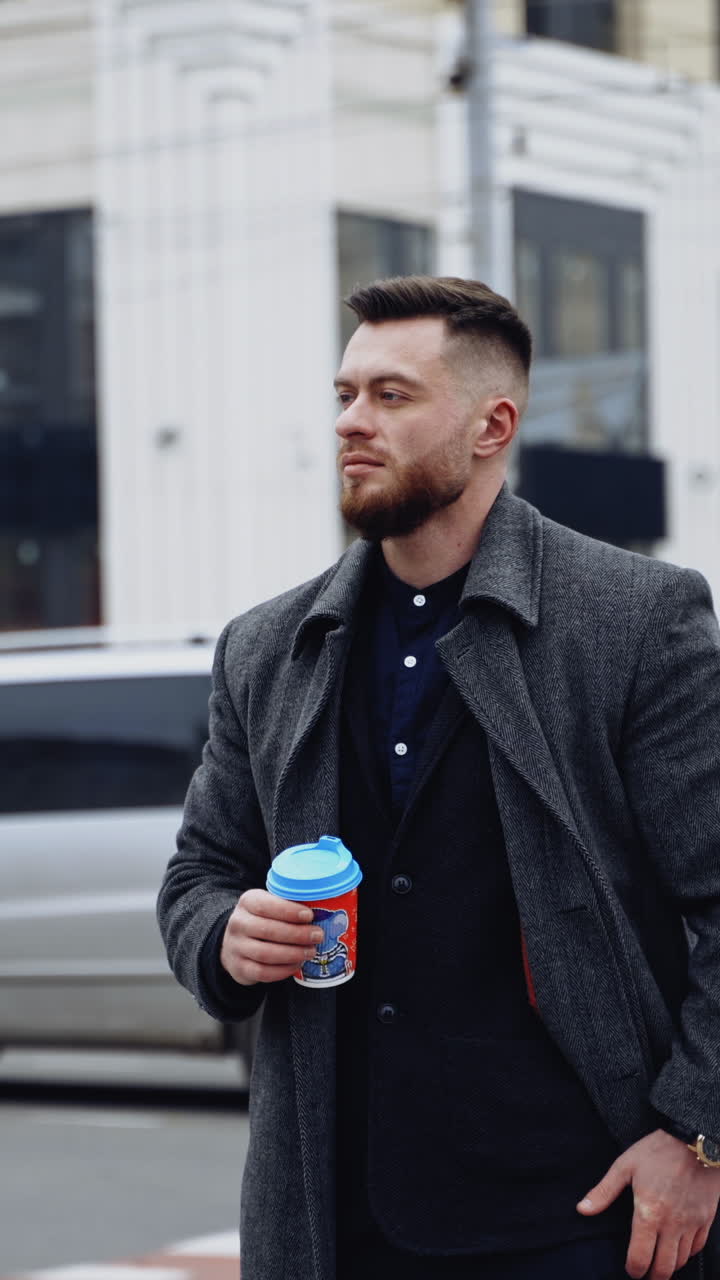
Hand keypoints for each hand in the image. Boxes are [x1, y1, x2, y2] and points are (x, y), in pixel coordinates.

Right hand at [220, 889, 322, 986]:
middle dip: (297, 935)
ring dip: (293, 954)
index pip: (265, 906)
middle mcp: (238, 923)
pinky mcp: (239, 968)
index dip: (289, 911)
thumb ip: (289, 905)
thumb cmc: (263, 919)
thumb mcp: (271, 904)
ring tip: (310, 951)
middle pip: (268, 931)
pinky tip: (297, 964)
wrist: (236, 943)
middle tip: (317, 936)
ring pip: (265, 953)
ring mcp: (236, 947)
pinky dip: (283, 970)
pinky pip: (263, 972)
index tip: (309, 916)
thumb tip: (321, 909)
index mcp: (247, 902)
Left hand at [577, 1128, 719, 1278]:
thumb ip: (604, 1191)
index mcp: (648, 1213)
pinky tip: (679, 1247)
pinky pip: (698, 1247)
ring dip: (669, 1265)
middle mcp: (671, 1224)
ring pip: (681, 1260)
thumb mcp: (625, 1166)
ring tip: (659, 1261)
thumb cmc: (658, 1150)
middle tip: (645, 1272)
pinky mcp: (706, 1218)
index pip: (640, 1258)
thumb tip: (582, 1209)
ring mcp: (691, 1223)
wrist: (693, 1139)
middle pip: (663, 1268)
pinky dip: (687, 1253)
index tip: (630, 1269)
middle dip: (652, 1276)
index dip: (633, 1270)